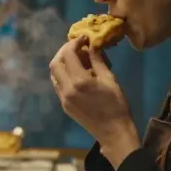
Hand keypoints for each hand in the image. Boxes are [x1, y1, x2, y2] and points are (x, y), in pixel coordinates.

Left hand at [50, 37, 140, 167]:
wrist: (113, 132)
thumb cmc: (116, 105)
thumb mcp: (110, 79)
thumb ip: (98, 60)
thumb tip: (92, 45)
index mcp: (79, 81)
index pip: (69, 54)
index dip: (74, 43)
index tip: (83, 38)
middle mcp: (66, 89)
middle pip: (55, 63)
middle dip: (64, 51)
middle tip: (77, 47)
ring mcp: (63, 98)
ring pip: (54, 74)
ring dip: (62, 63)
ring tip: (76, 59)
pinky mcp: (64, 105)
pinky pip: (58, 85)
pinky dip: (63, 74)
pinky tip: (76, 73)